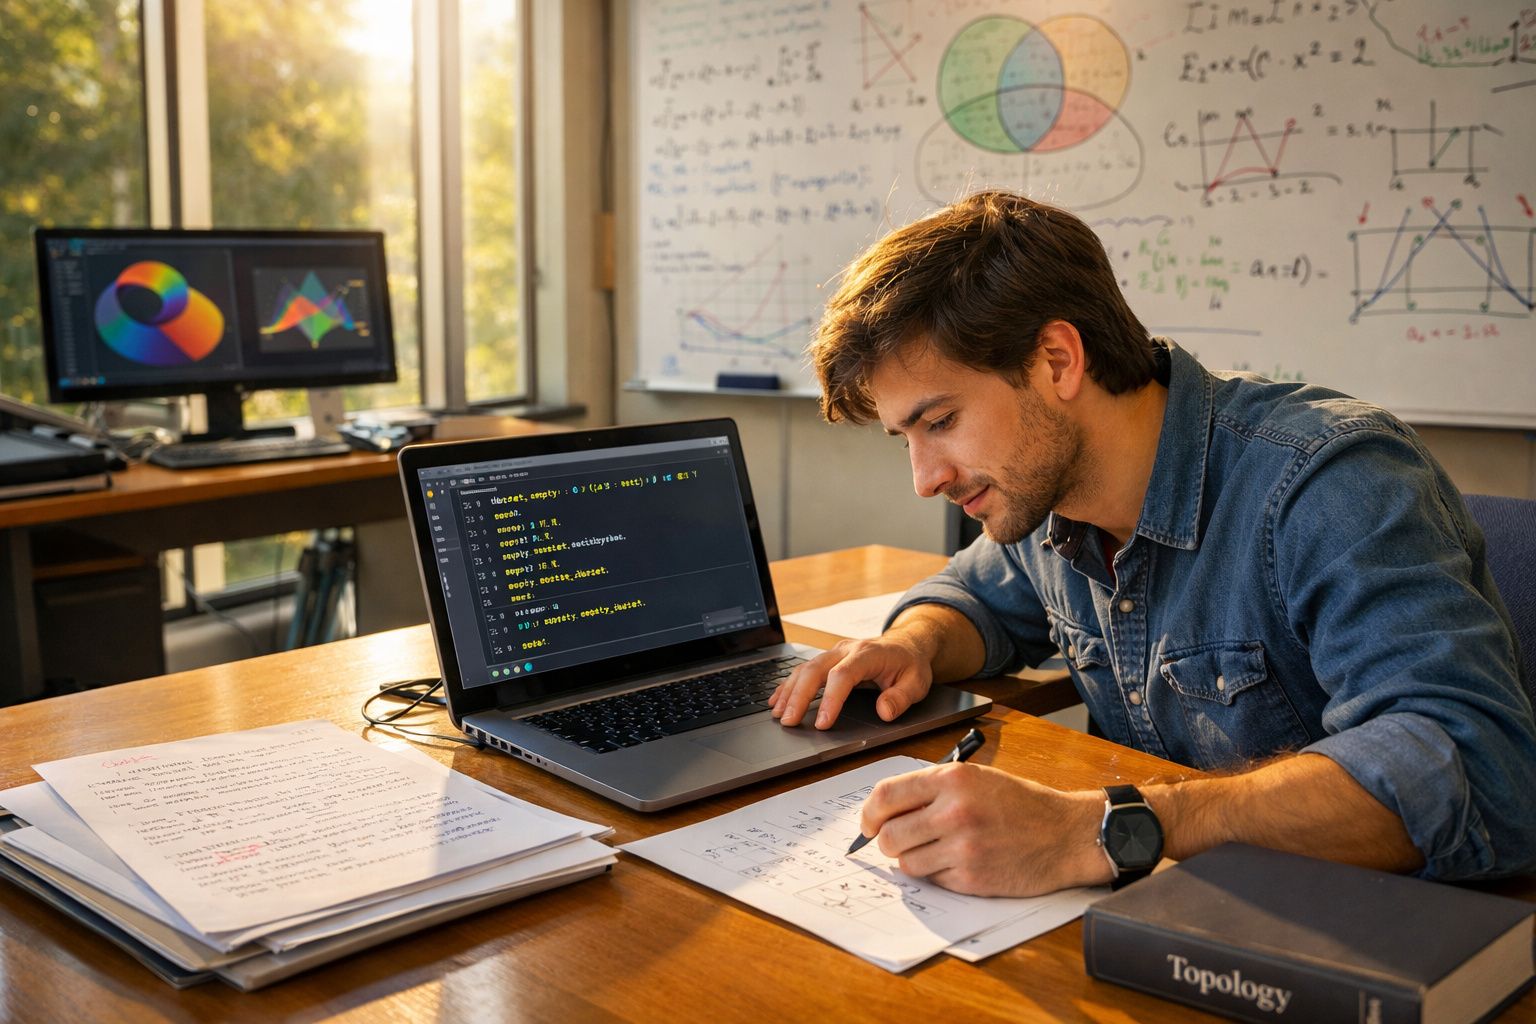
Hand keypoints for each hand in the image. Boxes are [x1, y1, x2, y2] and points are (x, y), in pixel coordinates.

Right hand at [770, 634, 933, 728]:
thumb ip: (901, 698)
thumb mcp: (917, 683)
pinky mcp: (828, 658)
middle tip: (789, 722)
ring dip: (789, 691)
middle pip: (815, 669)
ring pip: (805, 668)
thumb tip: (884, 712)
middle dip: (799, 696)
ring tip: (778, 715)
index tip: (822, 723)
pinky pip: (803, 669)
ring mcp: (835, 652)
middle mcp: (846, 650)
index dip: (830, 699)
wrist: (906, 644)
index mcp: (868, 654)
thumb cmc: (910, 664)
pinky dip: (788, 685)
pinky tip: (777, 700)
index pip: (843, 675)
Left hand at [856, 763, 1111, 895]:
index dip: (868, 814)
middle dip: (886, 842)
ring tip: (934, 851)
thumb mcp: (977, 779)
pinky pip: (932, 880)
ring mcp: (962, 848)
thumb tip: (885, 810)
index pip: (886, 796)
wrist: (1066, 834)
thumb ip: (932, 790)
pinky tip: (957, 862)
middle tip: (896, 842)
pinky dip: (937, 874)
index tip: (867, 823)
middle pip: (888, 835)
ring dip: (912, 859)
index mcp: (952, 780)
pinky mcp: (972, 878)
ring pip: (906, 862)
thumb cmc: (1021, 804)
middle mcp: (954, 812)